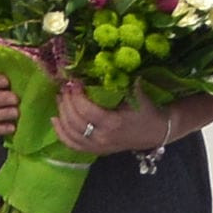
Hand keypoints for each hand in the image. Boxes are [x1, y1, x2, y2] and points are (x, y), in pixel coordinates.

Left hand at [54, 81, 169, 155]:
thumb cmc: (147, 111)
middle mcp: (103, 138)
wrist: (157, 132)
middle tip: (65, 87)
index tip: (74, 81)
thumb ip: (121, 80)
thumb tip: (106, 62)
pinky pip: (73, 145)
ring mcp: (99, 146)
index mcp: (113, 123)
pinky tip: (55, 119)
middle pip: (75, 121)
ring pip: (70, 133)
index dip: (76, 95)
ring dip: (62, 114)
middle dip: (67, 102)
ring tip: (60, 98)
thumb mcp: (136, 93)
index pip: (86, 110)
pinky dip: (61, 132)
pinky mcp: (97, 150)